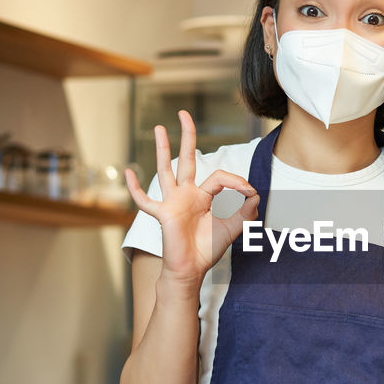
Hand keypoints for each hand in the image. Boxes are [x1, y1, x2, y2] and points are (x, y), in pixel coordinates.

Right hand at [125, 110, 259, 283]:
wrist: (192, 269)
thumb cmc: (207, 249)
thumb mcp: (234, 228)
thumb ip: (246, 211)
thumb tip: (255, 193)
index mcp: (203, 196)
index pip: (218, 176)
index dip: (236, 180)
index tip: (249, 191)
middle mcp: (186, 194)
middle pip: (186, 159)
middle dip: (186, 136)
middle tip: (184, 114)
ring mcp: (172, 202)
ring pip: (165, 170)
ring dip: (161, 148)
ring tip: (158, 128)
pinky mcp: (162, 215)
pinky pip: (145, 201)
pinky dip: (135, 188)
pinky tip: (128, 173)